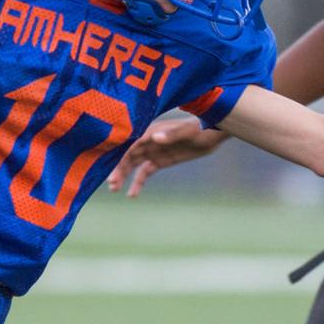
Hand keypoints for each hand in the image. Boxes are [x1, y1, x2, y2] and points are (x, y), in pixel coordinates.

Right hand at [106, 117, 225, 197]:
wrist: (211, 133)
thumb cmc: (199, 129)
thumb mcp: (187, 132)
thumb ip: (171, 135)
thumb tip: (153, 138)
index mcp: (151, 131)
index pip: (130, 145)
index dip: (120, 157)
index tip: (112, 170)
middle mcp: (148, 141)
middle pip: (128, 156)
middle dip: (118, 169)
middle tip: (111, 184)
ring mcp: (153, 151)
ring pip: (133, 165)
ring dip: (123, 176)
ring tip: (114, 189)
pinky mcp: (160, 161)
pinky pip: (145, 172)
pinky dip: (137, 183)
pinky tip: (132, 195)